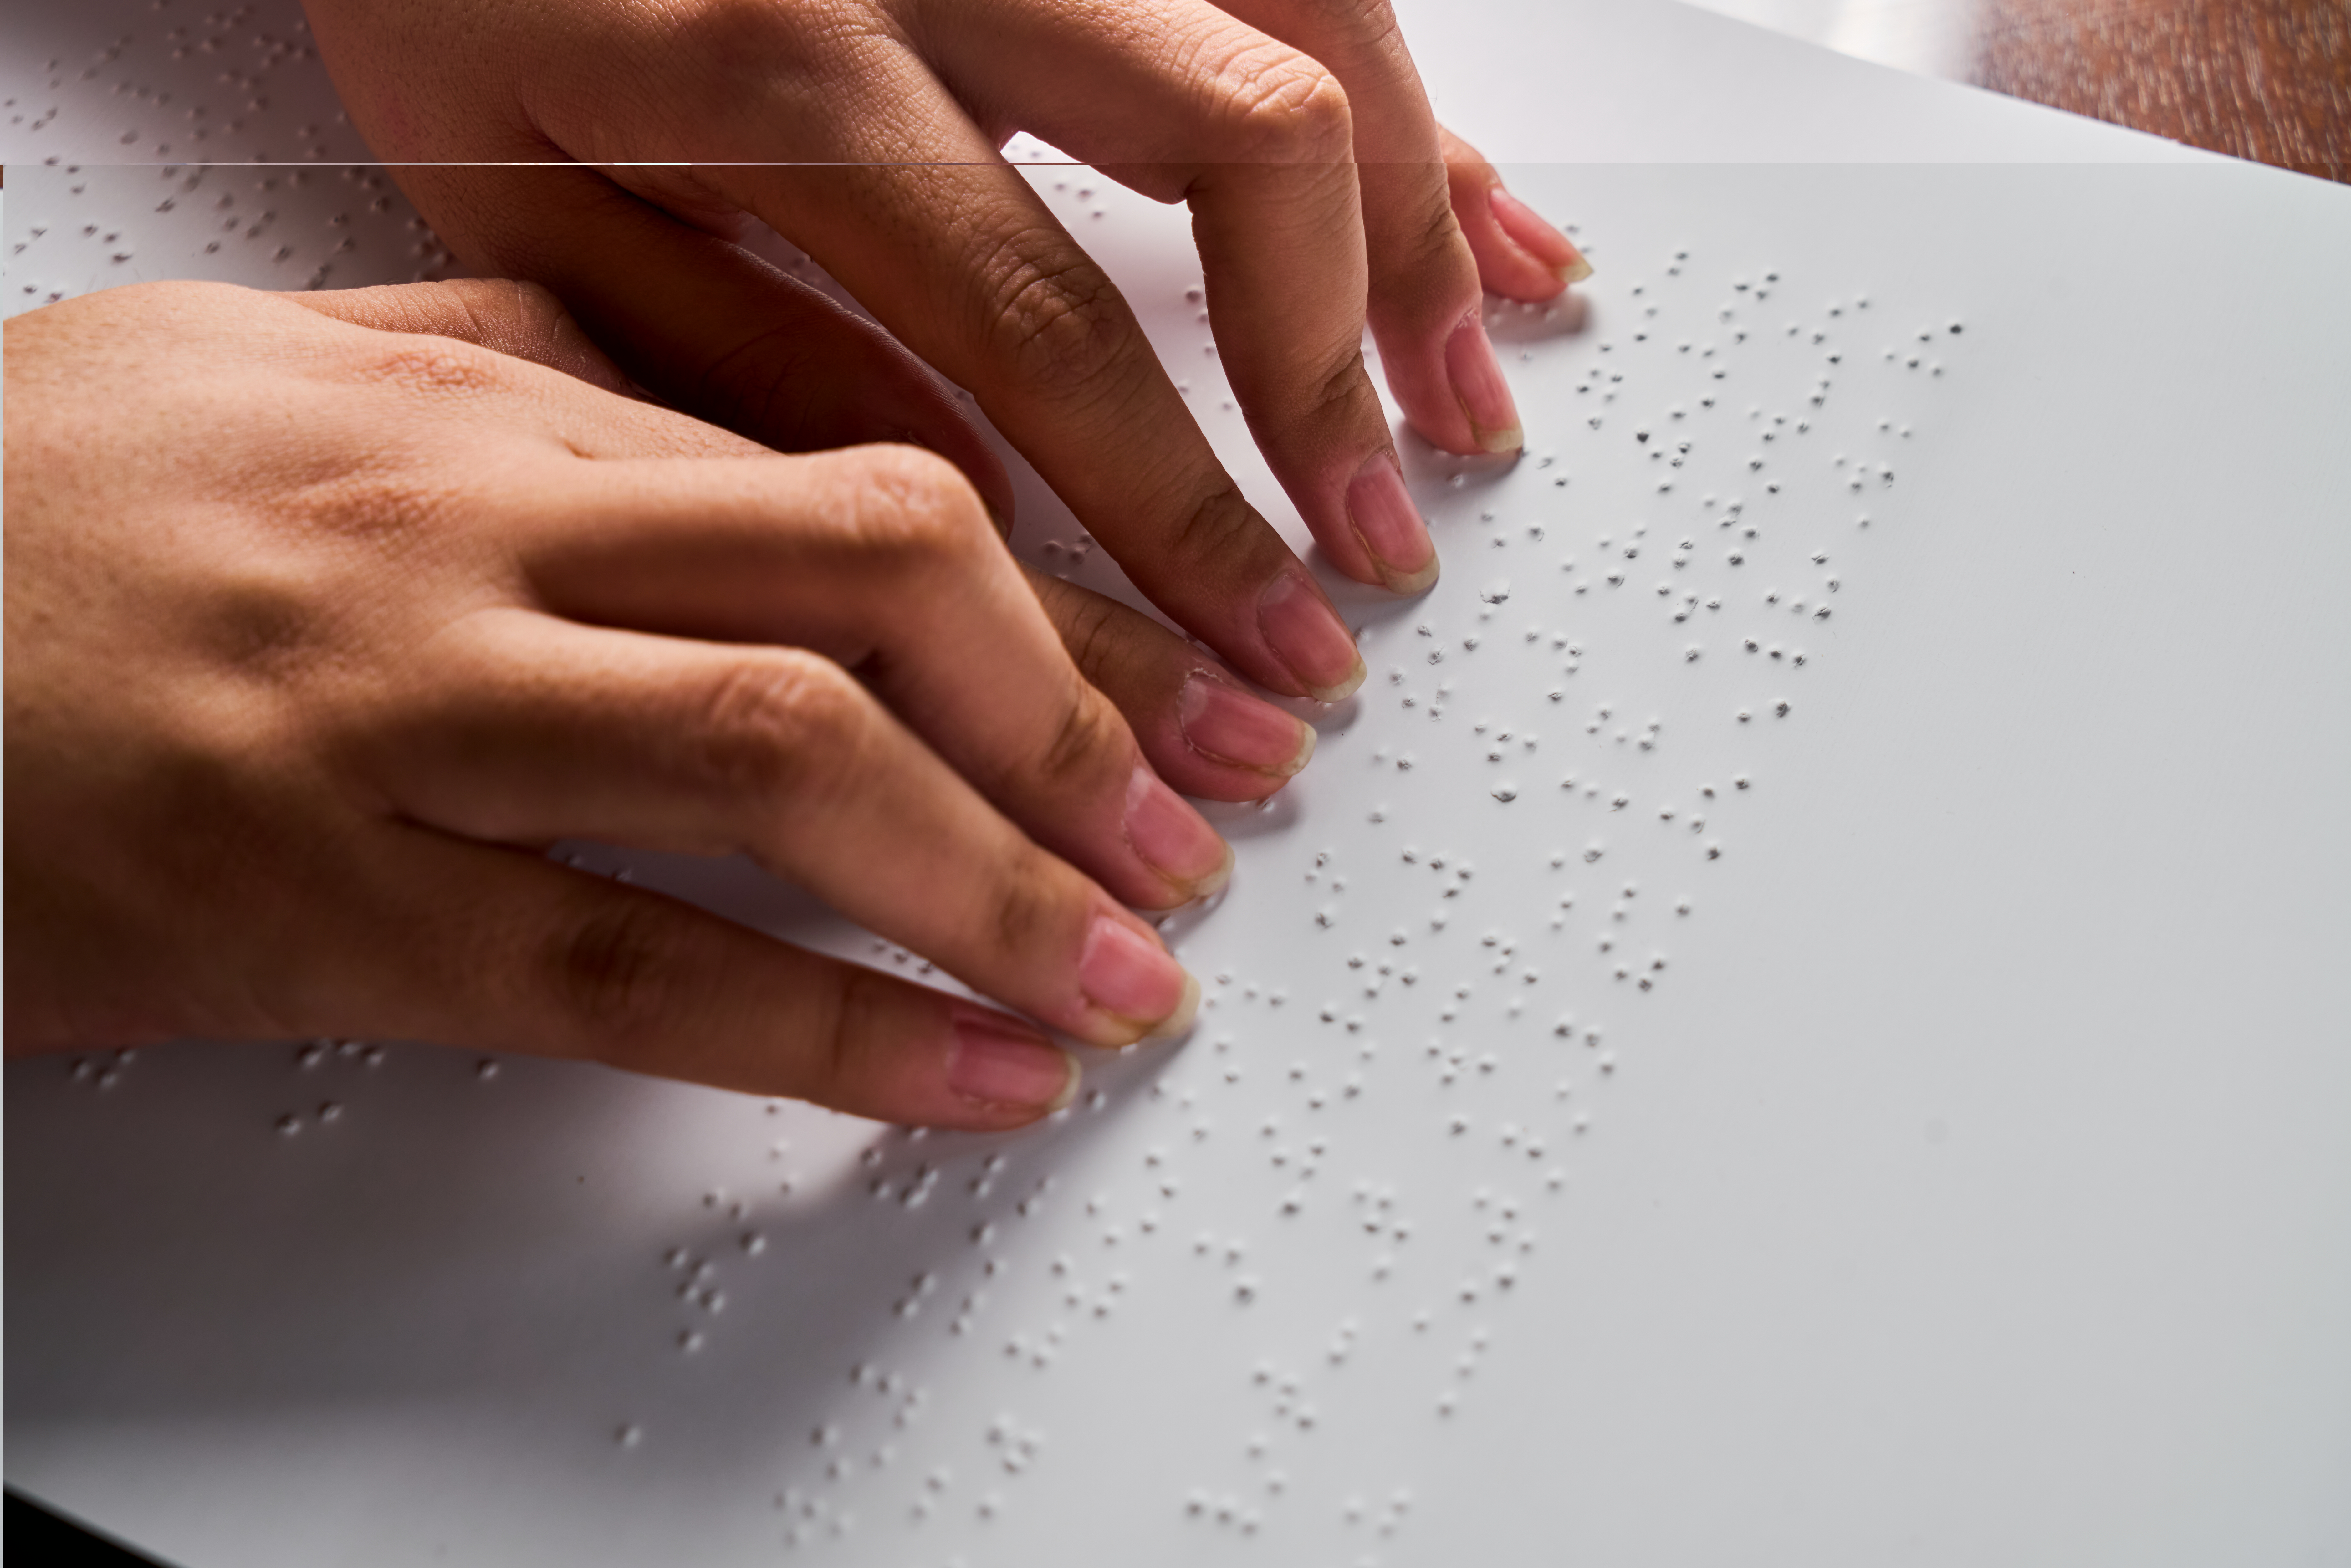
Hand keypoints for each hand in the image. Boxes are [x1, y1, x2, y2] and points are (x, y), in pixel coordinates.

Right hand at [2, 279, 1319, 1126]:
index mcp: (489, 410)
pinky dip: (838, 1036)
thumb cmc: (68, 510)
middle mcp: (480, 547)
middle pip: (870, 586)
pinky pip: (644, 977)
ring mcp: (410, 728)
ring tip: (1135, 968)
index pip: (863, 480)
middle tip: (1207, 819)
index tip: (1178, 676)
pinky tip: (973, 1078)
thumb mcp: (302, 374)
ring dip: (998, 881)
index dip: (1057, 596)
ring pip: (785, 769)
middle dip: (1072, 714)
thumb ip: (518, 371)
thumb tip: (713, 411)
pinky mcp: (341, 912)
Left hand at [299, 0, 1589, 703]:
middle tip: (1376, 548)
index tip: (1255, 632)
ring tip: (1472, 403)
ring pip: (1317, 30)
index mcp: (795, 66)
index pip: (1051, 324)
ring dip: (1425, 232)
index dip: (1181, 501)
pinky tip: (1481, 213)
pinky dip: (1413, 100)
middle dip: (1338, 376)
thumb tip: (965, 506)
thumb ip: (742, 352)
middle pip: (1248, 146)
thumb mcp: (533, 199)